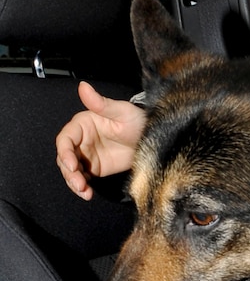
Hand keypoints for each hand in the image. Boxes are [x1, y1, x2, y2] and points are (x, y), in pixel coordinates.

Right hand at [56, 81, 145, 200]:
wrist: (153, 139)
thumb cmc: (138, 121)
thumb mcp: (122, 112)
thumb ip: (101, 103)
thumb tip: (83, 86)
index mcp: (83, 124)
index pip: (66, 139)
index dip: (65, 153)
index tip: (72, 165)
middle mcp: (82, 140)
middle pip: (65, 158)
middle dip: (69, 172)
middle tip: (80, 184)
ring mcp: (87, 156)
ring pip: (72, 171)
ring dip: (74, 182)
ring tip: (85, 192)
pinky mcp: (96, 169)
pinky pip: (83, 179)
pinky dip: (82, 188)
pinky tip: (88, 194)